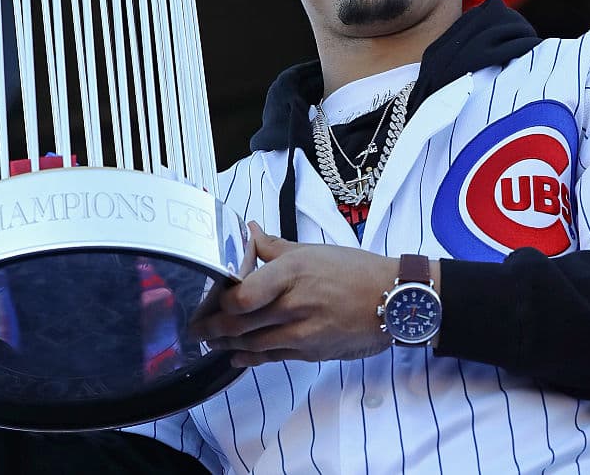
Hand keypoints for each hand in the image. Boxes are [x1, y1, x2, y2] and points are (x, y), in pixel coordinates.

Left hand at [189, 223, 400, 366]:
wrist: (393, 300)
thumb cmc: (356, 270)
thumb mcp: (314, 251)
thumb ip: (274, 247)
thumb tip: (246, 231)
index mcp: (293, 272)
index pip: (243, 295)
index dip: (220, 302)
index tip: (208, 297)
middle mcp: (294, 304)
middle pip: (240, 324)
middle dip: (212, 329)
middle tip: (195, 327)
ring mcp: (303, 332)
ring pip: (252, 345)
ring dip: (226, 345)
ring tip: (210, 341)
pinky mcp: (311, 352)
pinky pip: (272, 358)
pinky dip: (250, 359)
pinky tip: (237, 357)